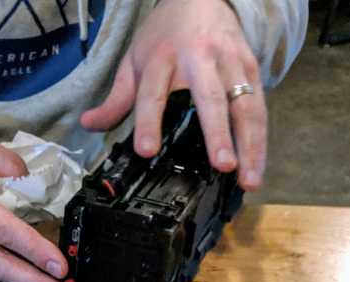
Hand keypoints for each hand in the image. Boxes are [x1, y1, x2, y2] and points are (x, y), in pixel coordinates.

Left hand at [81, 0, 266, 190]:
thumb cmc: (165, 34)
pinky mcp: (251, 66)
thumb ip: (117, 97)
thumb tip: (89, 124)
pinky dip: (260, 138)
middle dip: (217, 133)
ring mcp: (229, 62)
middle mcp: (199, 59)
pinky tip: (257, 166)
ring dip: (249, 144)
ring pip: (244, 105)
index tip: (148, 150)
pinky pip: (259, 105)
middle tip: (223, 166)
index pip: (152, 93)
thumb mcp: (135, 60)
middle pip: (210, 98)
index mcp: (163, 58)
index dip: (148, 122)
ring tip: (248, 179)